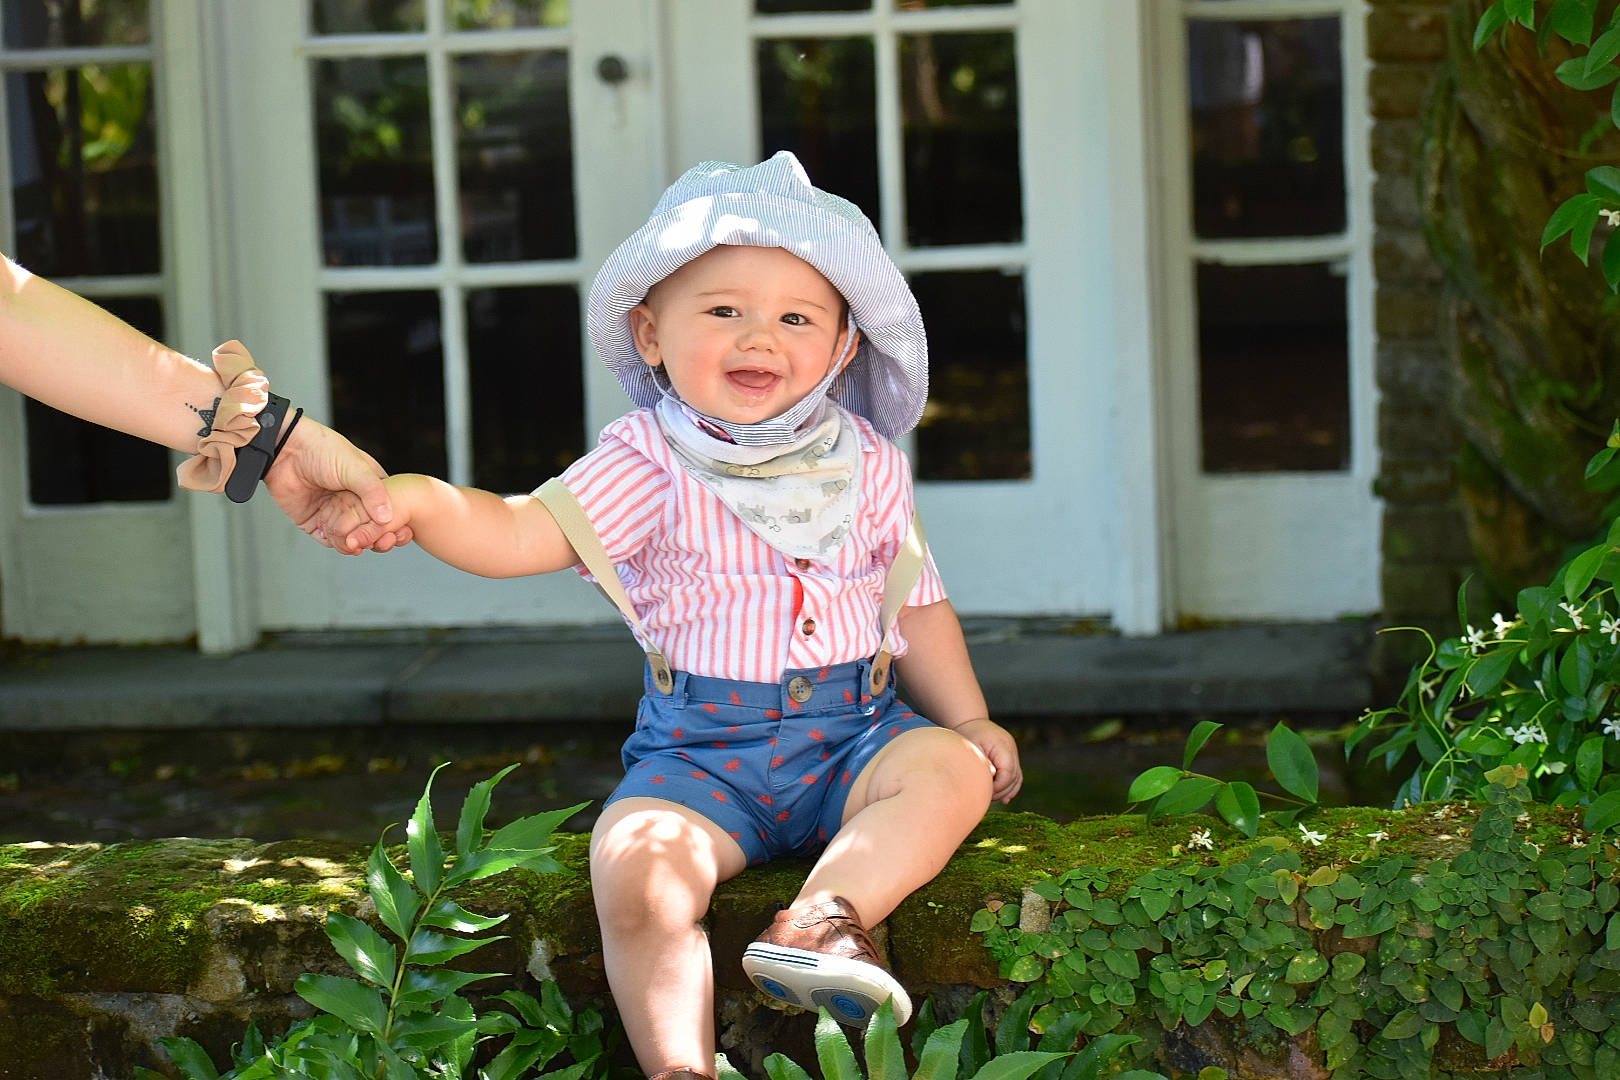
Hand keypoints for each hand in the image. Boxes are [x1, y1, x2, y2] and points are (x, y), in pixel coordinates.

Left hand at [264, 418, 412, 552]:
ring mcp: (335, 513)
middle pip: (371, 527)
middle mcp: (353, 501)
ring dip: (359, 544)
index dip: (396, 522)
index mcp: (369, 486)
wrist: (285, 450)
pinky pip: (331, 540)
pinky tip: (346, 545)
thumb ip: (372, 491)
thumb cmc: (322, 449)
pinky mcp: (316, 522)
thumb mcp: (355, 467)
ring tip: (362, 545)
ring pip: (352, 537)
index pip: (389, 509)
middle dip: (378, 537)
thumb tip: (386, 518)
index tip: (401, 531)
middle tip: (383, 542)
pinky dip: (339, 545)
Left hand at [953, 718, 1021, 804]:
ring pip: (1017, 778)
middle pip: (1014, 777)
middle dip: (1002, 790)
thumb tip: (990, 778)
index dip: (999, 786)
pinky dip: (1010, 787)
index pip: (1008, 772)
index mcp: (1002, 745)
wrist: (970, 721)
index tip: (986, 791)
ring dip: (1007, 791)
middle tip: (987, 797)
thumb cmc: (967, 735)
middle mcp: (1011, 748)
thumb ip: (981, 762)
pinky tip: (1004, 799)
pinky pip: (1015, 775)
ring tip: (994, 799)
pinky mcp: (1010, 756)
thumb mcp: (970, 748)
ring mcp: (1012, 752)